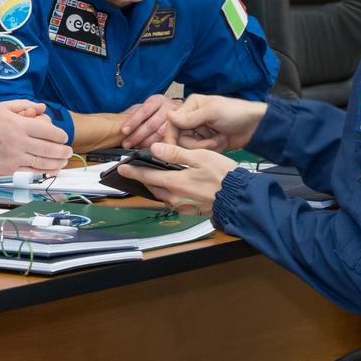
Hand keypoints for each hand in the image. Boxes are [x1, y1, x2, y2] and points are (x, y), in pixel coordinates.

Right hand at [0, 100, 71, 174]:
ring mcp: (15, 157)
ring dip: (57, 163)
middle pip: (50, 148)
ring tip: (63, 161)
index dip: (60, 135)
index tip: (63, 137)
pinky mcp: (10, 170)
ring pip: (43, 162)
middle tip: (68, 151)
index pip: (49, 131)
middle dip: (63, 151)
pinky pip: (32, 173)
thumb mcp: (2, 107)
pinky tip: (51, 170)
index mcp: (19, 125)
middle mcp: (19, 142)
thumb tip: (42, 107)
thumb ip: (25, 105)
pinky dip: (44, 172)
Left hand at [116, 142, 238, 214]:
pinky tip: (173, 185)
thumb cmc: (224, 175)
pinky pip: (172, 201)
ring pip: (161, 195)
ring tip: (153, 176)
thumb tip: (155, 149)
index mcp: (175, 182)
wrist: (239, 198)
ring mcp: (182, 206)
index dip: (132, 170)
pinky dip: (168, 192)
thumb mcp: (200, 157)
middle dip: (143, 178)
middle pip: (152, 186)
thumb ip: (176, 154)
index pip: (147, 175)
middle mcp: (175, 197)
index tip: (121, 168)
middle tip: (136, 170)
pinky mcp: (190, 211)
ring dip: (156, 185)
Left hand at [119, 94, 182, 147]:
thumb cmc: (160, 110)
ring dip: (146, 142)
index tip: (124, 130)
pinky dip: (158, 146)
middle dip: (137, 135)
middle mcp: (168, 108)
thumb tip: (118, 121)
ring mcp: (177, 119)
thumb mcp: (146, 107)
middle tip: (126, 144)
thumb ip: (134, 113)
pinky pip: (168, 140)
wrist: (184, 111)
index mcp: (158, 100)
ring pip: (160, 133)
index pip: (144, 111)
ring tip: (135, 147)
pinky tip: (149, 150)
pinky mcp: (181, 131)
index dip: (133, 121)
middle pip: (151, 124)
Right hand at [168, 94, 267, 150]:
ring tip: (220, 139)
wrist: (256, 126)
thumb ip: (190, 117)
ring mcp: (200, 130)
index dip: (172, 137)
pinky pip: (201, 150)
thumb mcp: (213, 112)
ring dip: (207, 146)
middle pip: (180, 138)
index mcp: (191, 106)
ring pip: (190, 146)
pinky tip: (222, 142)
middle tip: (212, 141)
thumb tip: (169, 116)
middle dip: (197, 143)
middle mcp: (192, 118)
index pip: (172, 123)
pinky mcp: (207, 141)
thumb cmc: (237, 113)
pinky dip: (212, 149)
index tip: (173, 148)